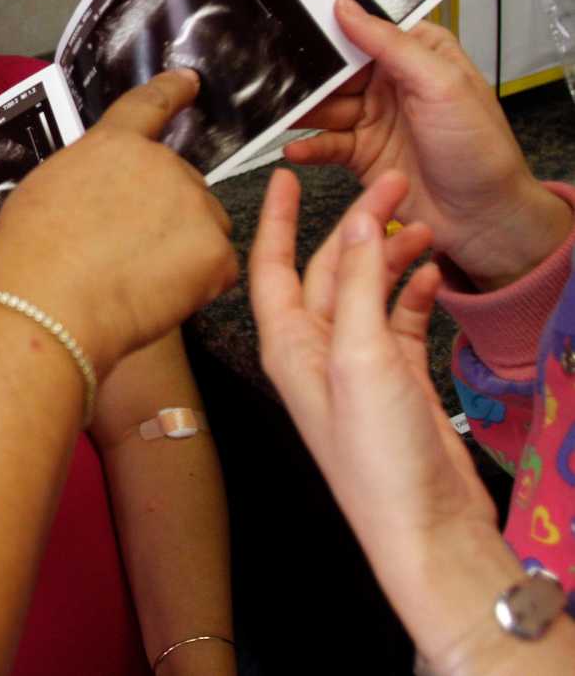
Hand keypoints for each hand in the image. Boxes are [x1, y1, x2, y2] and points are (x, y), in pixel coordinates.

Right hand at [0, 70, 237, 373]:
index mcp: (113, 145)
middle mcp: (161, 164)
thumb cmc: (29, 256)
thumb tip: (107, 191)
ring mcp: (194, 206)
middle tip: (125, 253)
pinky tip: (154, 298)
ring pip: (204, 226)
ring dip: (184, 249)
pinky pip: (216, 269)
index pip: (149, 106)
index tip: (190, 80)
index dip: (172, 90)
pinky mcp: (215, 252)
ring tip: (135, 280)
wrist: (47, 307)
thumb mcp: (45, 190)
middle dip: (165, 215)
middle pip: (181, 185)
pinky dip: (195, 287)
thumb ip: (89, 177)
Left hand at [250, 169, 503, 641]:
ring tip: (422, 226)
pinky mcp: (393, 380)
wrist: (424, 525)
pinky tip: (430, 274)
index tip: (285, 174)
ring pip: (367, 289)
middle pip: (328, 268)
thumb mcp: (360, 354)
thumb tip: (360, 226)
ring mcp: (354, 365)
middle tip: (393, 186)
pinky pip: (397, 318)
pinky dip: (413, 292)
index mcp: (285, 344)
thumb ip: (359, 285)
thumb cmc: (375, 458)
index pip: (270, 264)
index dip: (276, 217)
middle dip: (358, 225)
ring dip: (391, 255)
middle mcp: (313, 351)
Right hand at [287, 0, 570, 288]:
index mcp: (419, 56)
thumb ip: (389, 43)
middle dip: (309, 75)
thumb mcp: (439, 83)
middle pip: (337, 70)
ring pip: (325, 107)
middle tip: (275, 76)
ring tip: (278, 113)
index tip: (296, 28)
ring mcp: (375, 119)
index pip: (366, 32)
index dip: (332, 31)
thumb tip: (346, 7)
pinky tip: (294, 149)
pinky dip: (308, 146)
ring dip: (303, 112)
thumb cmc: (479, 149)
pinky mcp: (360, 154)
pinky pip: (326, 143)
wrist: (483, 218)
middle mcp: (394, 84)